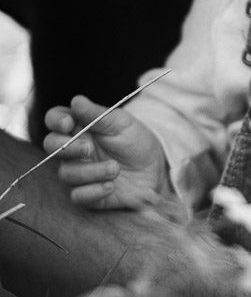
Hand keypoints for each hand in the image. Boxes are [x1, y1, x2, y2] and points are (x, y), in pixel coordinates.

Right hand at [43, 94, 169, 209]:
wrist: (155, 169)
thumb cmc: (136, 141)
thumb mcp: (122, 123)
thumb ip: (98, 114)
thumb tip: (76, 100)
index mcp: (79, 126)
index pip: (54, 119)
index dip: (56, 120)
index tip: (68, 123)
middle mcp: (73, 149)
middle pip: (51, 146)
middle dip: (67, 148)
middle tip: (88, 148)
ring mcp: (78, 171)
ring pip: (66, 173)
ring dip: (91, 171)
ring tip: (115, 168)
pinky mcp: (87, 194)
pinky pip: (77, 196)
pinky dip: (93, 191)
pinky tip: (110, 186)